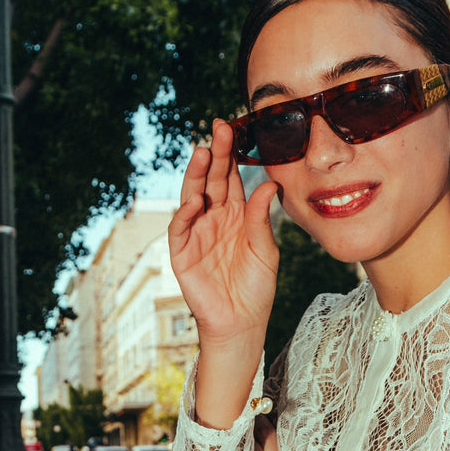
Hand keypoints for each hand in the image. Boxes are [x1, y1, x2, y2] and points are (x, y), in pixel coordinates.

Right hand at [169, 120, 279, 347]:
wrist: (242, 322)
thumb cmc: (256, 287)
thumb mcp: (265, 250)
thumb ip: (261, 219)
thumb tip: (269, 184)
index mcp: (236, 213)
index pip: (231, 177)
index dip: (232, 154)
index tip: (236, 128)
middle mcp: (214, 218)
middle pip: (212, 180)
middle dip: (214, 155)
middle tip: (219, 128)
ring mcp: (196, 233)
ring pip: (192, 197)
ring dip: (196, 175)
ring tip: (203, 153)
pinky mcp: (182, 253)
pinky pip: (180, 229)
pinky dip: (185, 213)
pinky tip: (195, 199)